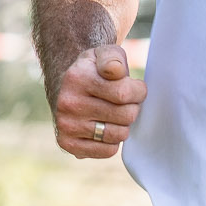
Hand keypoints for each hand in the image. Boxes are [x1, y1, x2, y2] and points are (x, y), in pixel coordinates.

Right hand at [54, 43, 144, 160]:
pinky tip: (106, 128)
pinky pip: (108, 151)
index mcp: (78, 78)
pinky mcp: (68, 145)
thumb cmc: (95, 72)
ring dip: (124, 125)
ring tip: (116, 115)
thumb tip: (116, 70)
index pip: (124, 93)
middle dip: (133, 108)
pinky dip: (113, 142)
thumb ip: (113, 57)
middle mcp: (68, 103)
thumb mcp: (104, 55)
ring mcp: (67, 125)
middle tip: (126, 103)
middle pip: (125, 115)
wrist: (69, 90)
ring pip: (118, 134)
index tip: (135, 88)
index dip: (138, 91)